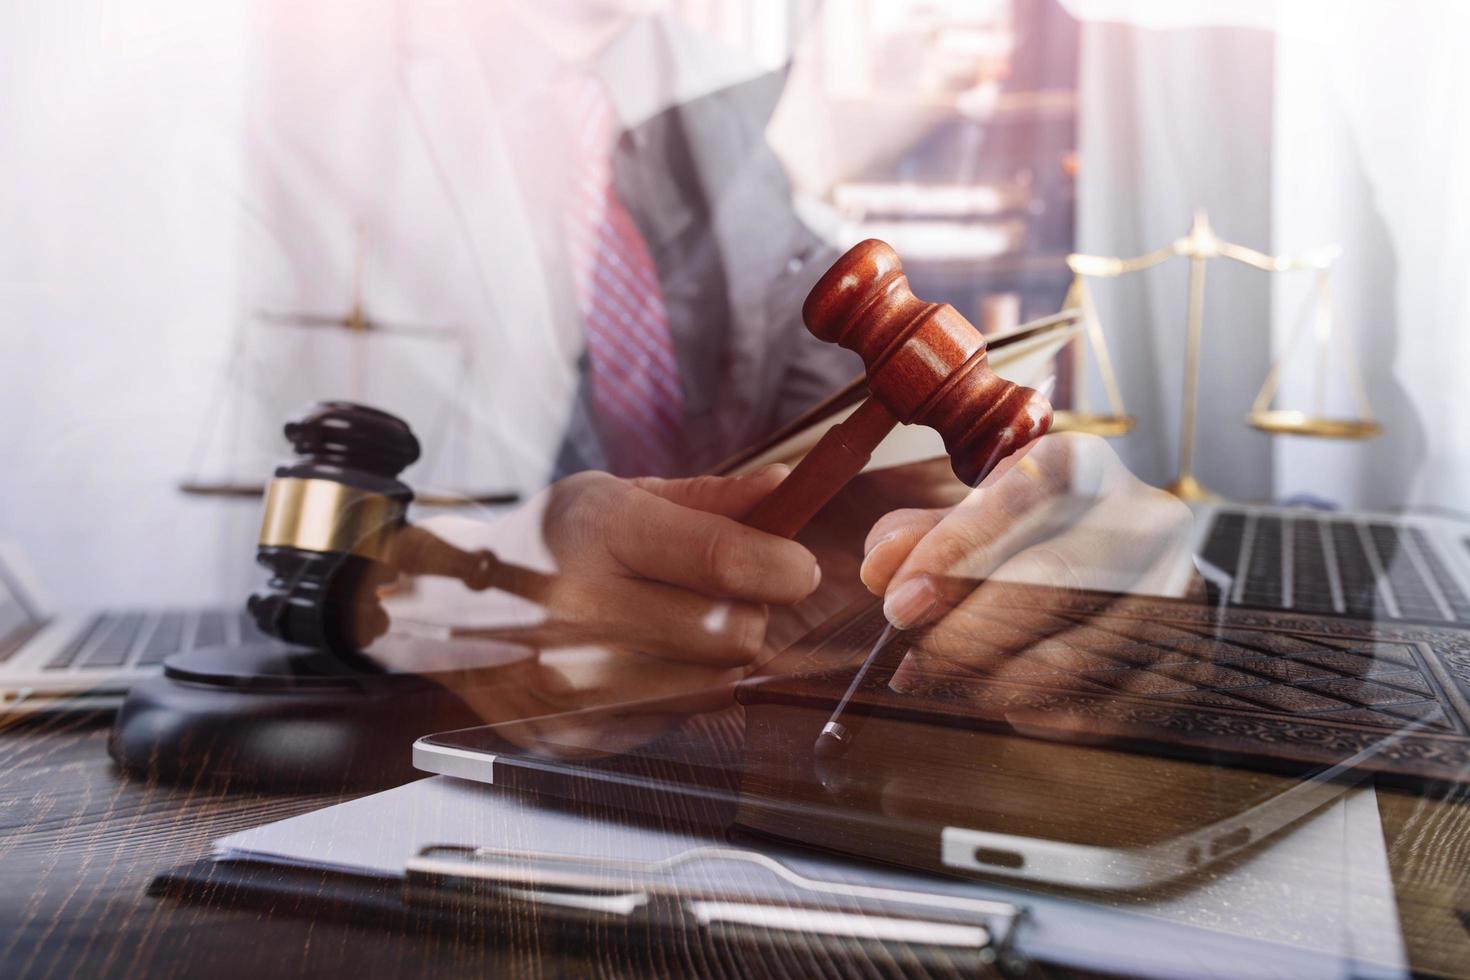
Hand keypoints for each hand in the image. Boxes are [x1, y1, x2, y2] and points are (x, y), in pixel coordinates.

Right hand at [371, 466, 821, 743]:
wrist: (443, 609)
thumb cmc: (540, 545)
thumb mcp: (611, 495)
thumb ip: (707, 497)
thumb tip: (786, 487)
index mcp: (596, 532)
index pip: (724, 559)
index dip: (781, 566)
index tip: (795, 567)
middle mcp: (581, 610)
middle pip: (733, 633)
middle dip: (749, 613)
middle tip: (723, 597)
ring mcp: (575, 682)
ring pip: (714, 685)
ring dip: (716, 658)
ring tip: (674, 628)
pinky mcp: (577, 733)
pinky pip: (675, 721)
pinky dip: (677, 692)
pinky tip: (641, 662)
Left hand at [857, 432, 1197, 689]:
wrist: (1136, 566)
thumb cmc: (1039, 538)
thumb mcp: (981, 519)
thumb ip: (925, 537)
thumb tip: (881, 565)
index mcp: (1081, 466)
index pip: (1021, 498)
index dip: (955, 551)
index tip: (901, 599)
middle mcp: (1142, 517)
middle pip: (1058, 576)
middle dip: (973, 629)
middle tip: (916, 661)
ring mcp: (1177, 587)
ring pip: (1087, 649)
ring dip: (1004, 680)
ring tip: (954, 688)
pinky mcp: (1191, 654)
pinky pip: (1119, 700)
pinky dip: (1055, 714)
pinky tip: (1012, 708)